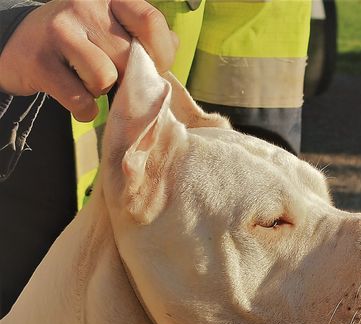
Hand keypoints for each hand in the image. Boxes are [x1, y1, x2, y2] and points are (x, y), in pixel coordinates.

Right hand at [0, 0, 177, 121]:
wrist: (21, 46)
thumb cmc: (79, 43)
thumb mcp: (111, 29)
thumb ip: (144, 38)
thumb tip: (172, 47)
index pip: (151, 23)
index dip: (159, 55)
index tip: (150, 69)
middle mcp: (85, 5)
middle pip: (129, 58)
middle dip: (125, 80)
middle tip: (111, 80)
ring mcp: (60, 30)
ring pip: (104, 78)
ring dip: (100, 93)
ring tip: (87, 84)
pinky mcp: (41, 61)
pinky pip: (81, 100)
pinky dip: (83, 110)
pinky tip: (75, 99)